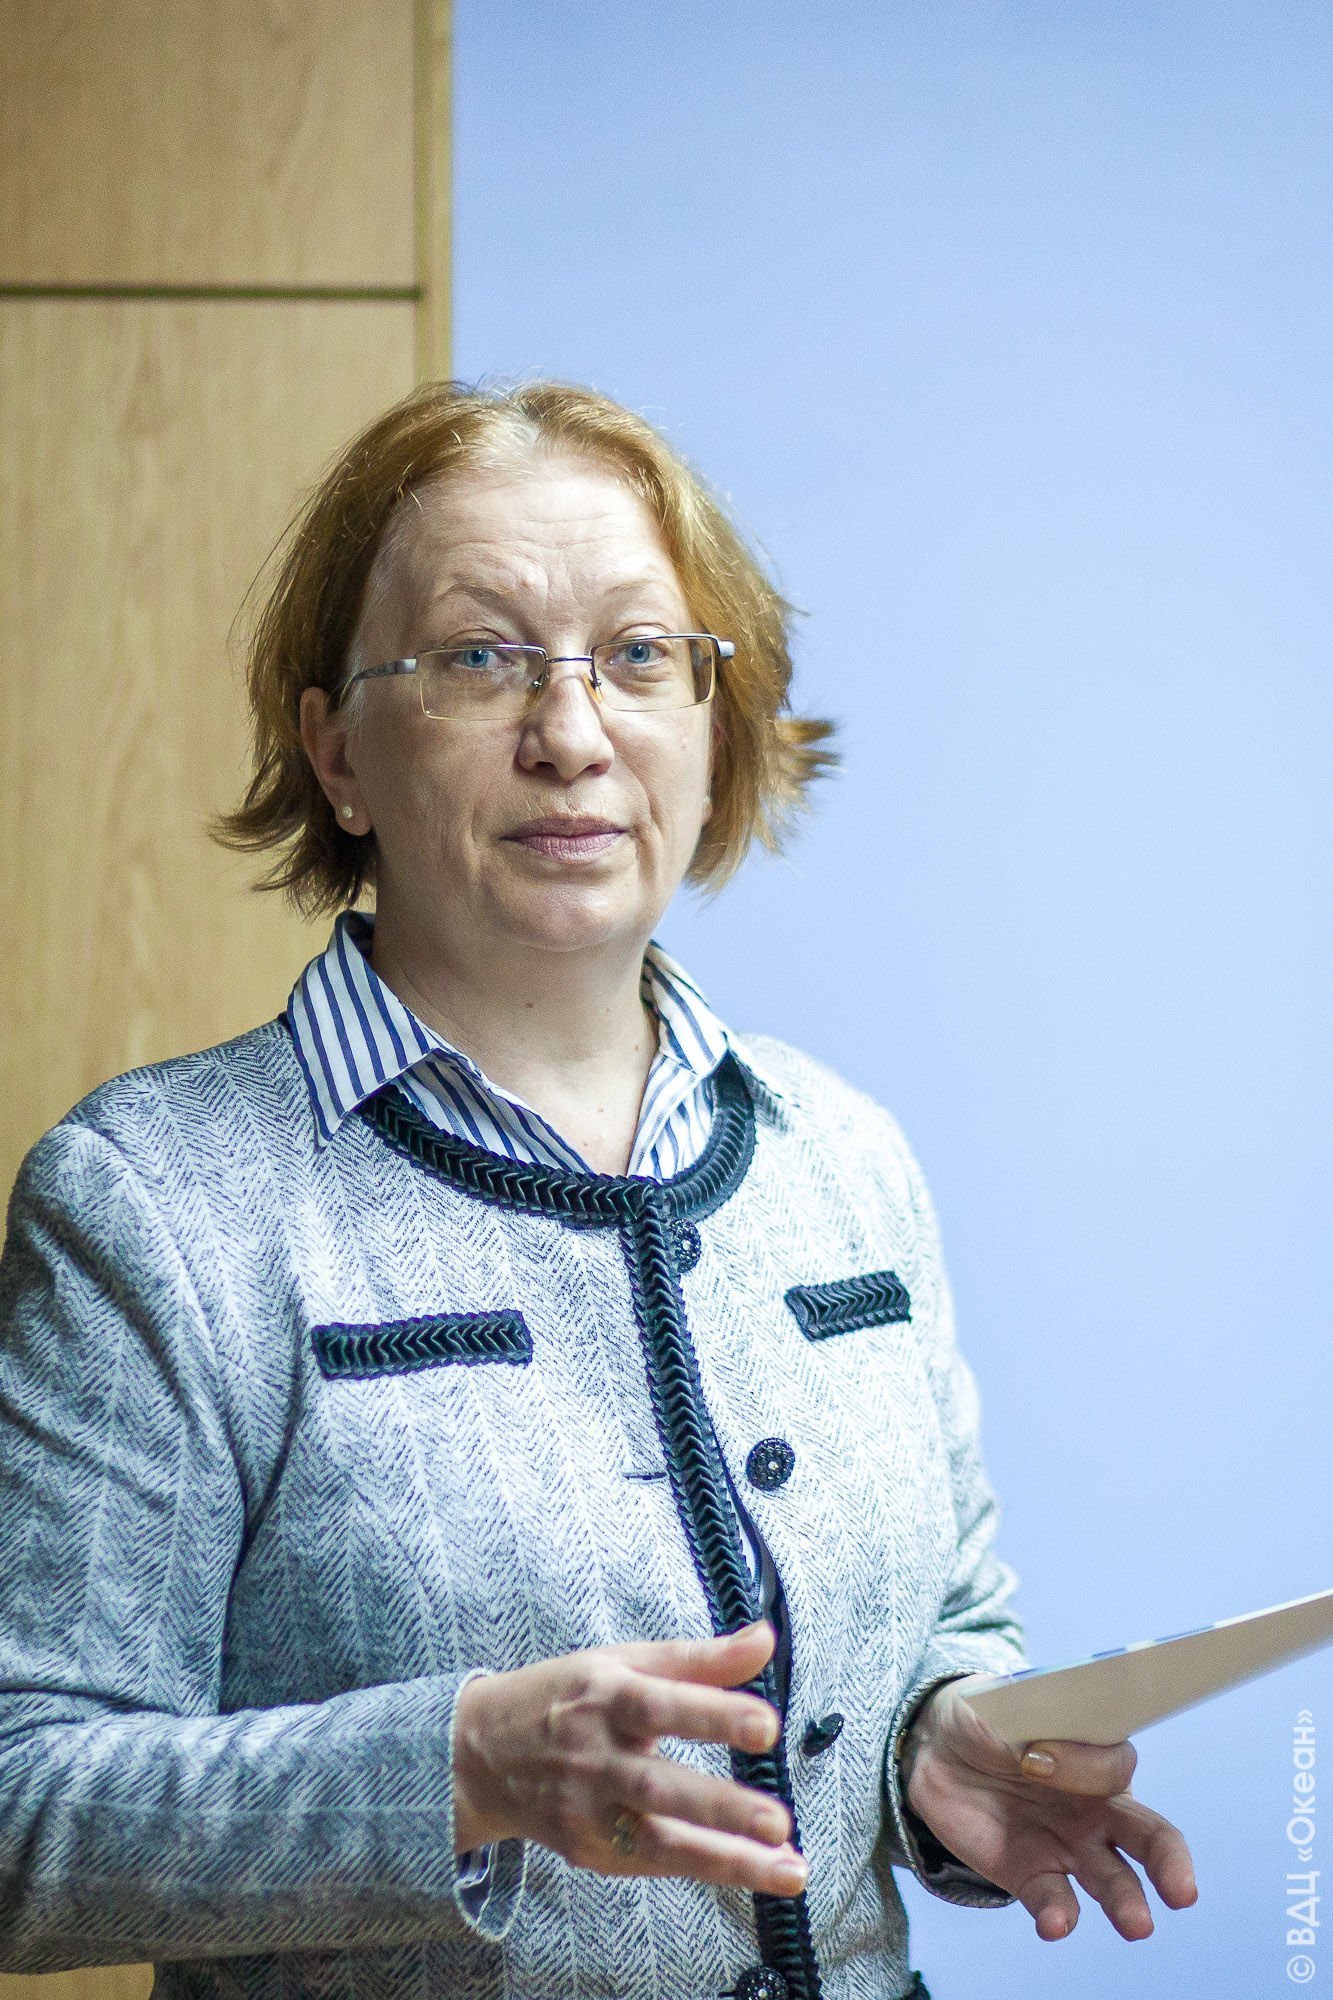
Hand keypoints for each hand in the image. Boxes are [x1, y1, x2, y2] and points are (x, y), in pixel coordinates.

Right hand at [452, 1619, 807, 1897]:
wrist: (479, 1753)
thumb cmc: (567, 1697)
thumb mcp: (622, 1662)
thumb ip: (699, 1658)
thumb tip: (766, 1638)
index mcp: (604, 1695)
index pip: (662, 1705)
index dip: (714, 1714)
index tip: (767, 1724)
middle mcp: (594, 1757)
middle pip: (658, 1785)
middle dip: (719, 1806)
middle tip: (778, 1820)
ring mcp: (589, 1811)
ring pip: (660, 1839)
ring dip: (727, 1857)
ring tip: (787, 1866)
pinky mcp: (590, 1850)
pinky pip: (656, 1863)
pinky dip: (710, 1868)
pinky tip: (760, 1871)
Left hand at [899, 1683, 1198, 1940]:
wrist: (938, 1744)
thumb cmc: (991, 1717)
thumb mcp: (1009, 1706)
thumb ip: (1039, 1726)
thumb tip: (1049, 1757)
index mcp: (1099, 1760)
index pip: (1118, 1766)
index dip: (1085, 1763)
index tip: (1036, 1755)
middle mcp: (1096, 1811)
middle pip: (1147, 1838)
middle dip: (1170, 1864)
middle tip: (1182, 1892)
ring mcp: (1066, 1847)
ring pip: (1110, 1881)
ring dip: (1126, 1903)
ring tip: (1137, 1924)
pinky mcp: (1028, 1875)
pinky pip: (1052, 1901)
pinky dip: (1058, 1915)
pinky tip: (1056, 1924)